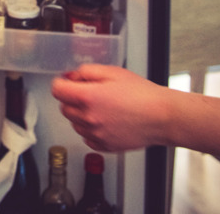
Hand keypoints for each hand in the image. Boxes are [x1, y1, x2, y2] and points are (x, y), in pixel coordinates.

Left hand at [51, 64, 168, 152]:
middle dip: (71, 98)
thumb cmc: (142, 94)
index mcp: (87, 97)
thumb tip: (72, 77)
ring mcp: (97, 135)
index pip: (57, 90)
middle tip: (87, 92)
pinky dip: (90, 130)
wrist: (163, 116)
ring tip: (100, 107)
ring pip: (74, 124)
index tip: (67, 82)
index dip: (62, 83)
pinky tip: (104, 121)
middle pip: (64, 108)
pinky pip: (87, 138)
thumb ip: (86, 72)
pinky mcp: (106, 147)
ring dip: (80, 114)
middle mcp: (89, 118)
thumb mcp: (111, 71)